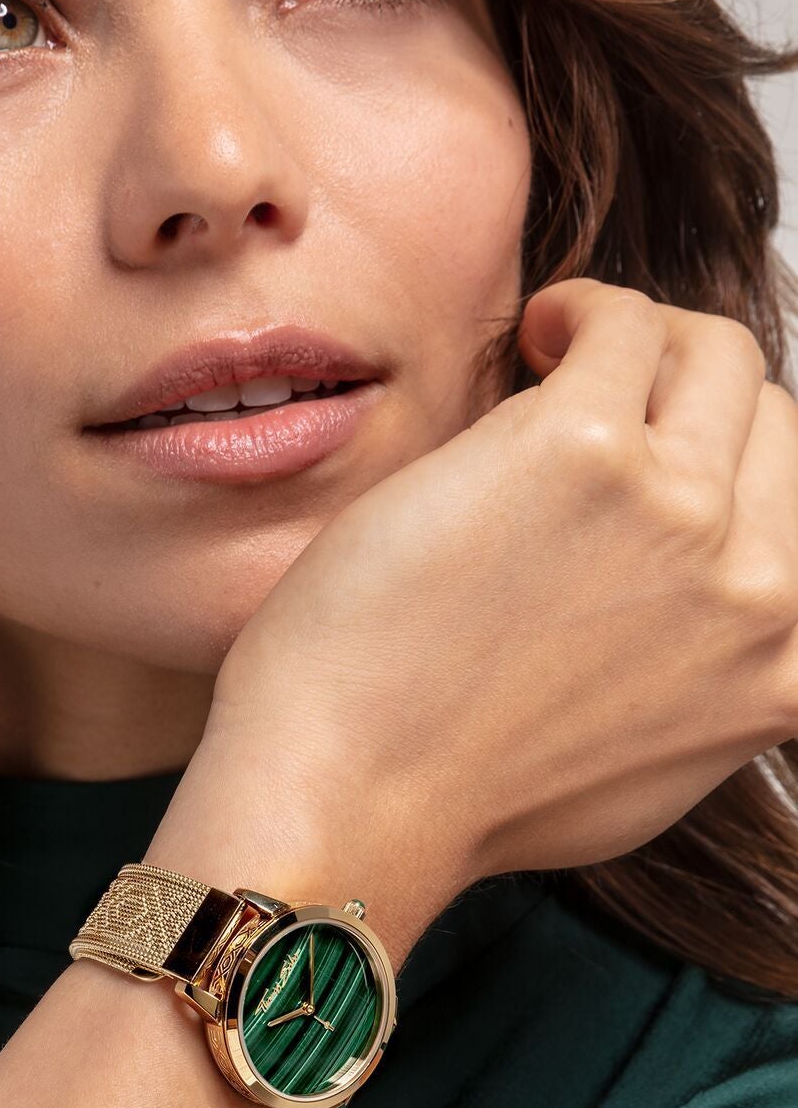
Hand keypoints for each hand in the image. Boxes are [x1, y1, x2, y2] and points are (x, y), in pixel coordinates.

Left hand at [157, 279, 797, 908]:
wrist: (353, 795)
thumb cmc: (461, 786)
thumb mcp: (653, 759)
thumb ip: (712, 670)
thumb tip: (709, 592)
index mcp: (789, 662)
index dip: (730, 458)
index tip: (666, 443)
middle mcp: (760, 585)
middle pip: (768, 416)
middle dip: (687, 390)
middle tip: (601, 391)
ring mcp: (678, 511)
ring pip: (712, 355)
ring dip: (640, 339)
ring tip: (557, 357)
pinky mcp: (579, 451)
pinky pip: (619, 324)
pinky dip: (582, 312)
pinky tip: (533, 337)